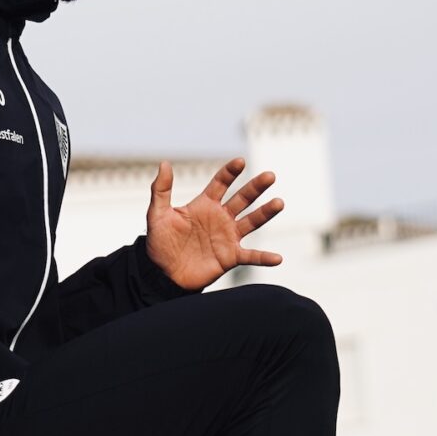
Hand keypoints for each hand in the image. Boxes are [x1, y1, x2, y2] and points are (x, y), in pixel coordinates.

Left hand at [145, 157, 283, 290]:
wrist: (162, 274)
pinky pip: (251, 256)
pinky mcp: (230, 257)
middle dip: (255, 187)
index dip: (230, 172)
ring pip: (251, 221)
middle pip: (242, 198)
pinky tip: (277, 258)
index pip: (221, 183)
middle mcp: (220, 217)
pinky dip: (264, 258)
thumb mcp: (157, 215)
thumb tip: (164, 163)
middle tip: (269, 176)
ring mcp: (228, 237)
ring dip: (265, 213)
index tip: (240, 162)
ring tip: (279, 203)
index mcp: (205, 204)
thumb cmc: (160, 243)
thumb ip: (161, 190)